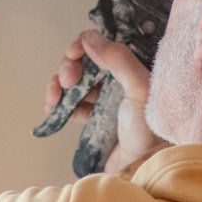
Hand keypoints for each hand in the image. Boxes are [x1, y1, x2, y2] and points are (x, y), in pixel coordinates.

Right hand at [43, 29, 165, 173]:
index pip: (99, 45)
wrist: (148, 163)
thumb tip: (88, 38)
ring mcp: (102, 100)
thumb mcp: (140, 88)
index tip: (74, 54)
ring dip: (57, 85)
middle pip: (81, 63)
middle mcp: (114, 80)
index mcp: (127, 68)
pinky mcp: (92, 120)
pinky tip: (52, 110)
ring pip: (72, 83)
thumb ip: (118, 60)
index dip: (82, 45)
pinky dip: (57, 105)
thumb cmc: (150, 124)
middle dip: (68, 67)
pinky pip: (70, 106)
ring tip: (54, 98)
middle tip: (68, 81)